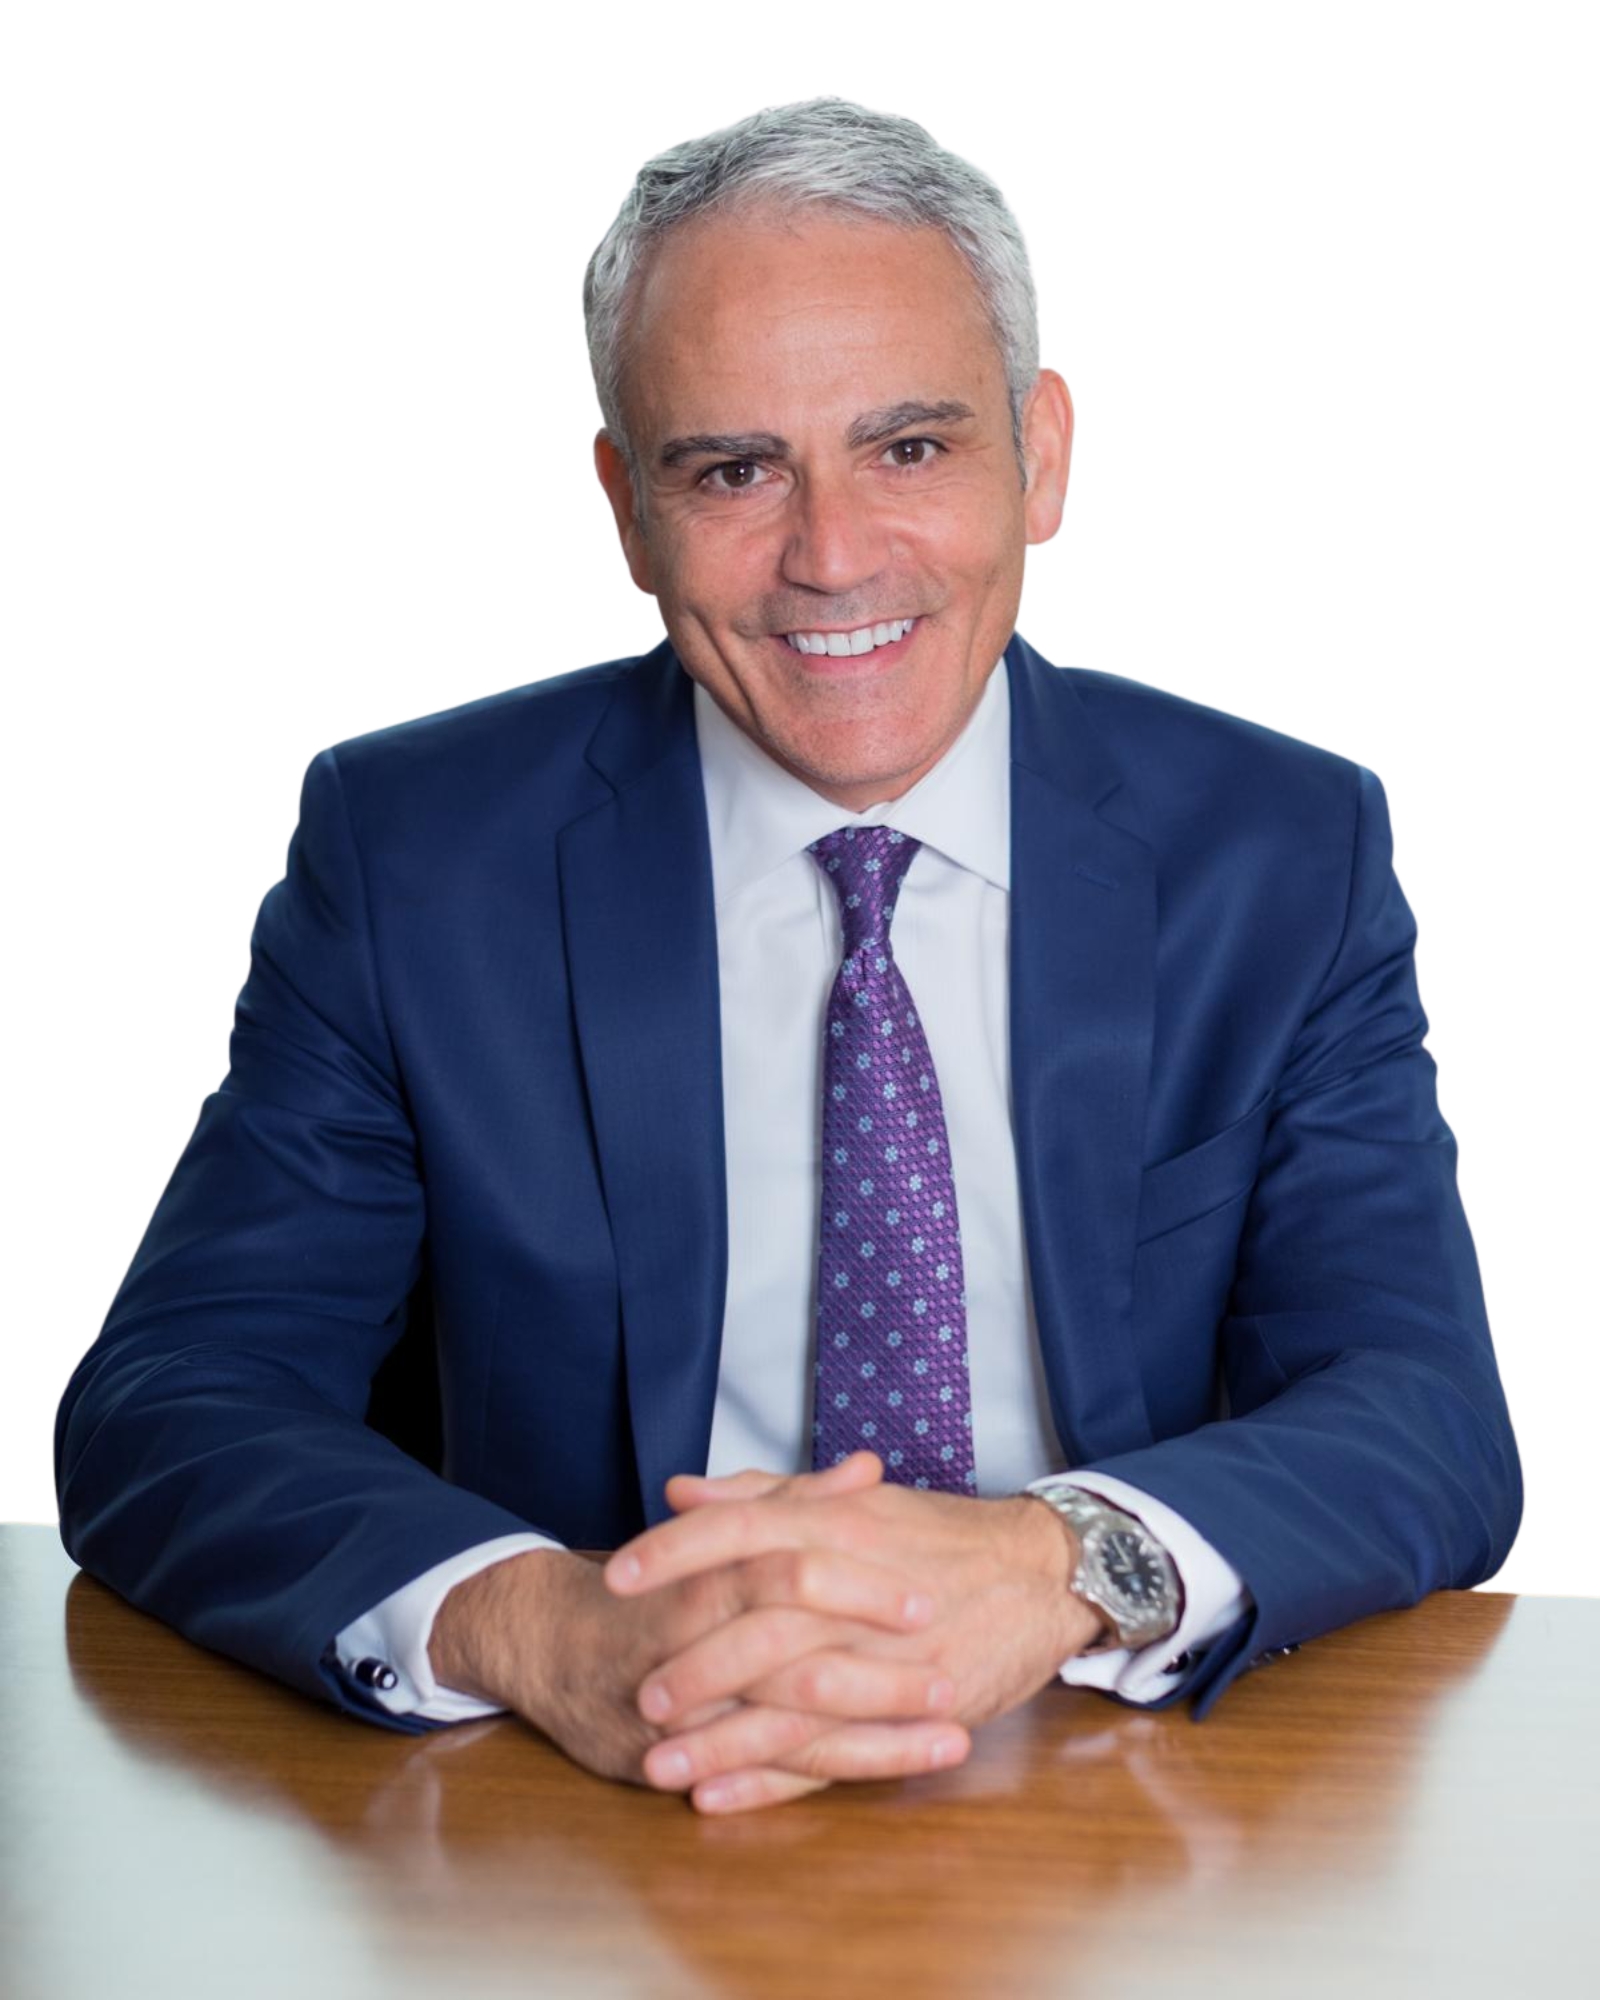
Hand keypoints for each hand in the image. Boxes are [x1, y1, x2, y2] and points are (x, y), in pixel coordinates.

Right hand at [428, 1454, 967, 1803]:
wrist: (547, 1647)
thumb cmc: (650, 1585)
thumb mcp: (719, 1532)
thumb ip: (792, 1502)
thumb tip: (864, 1469)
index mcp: (703, 1580)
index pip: (785, 1575)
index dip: (858, 1588)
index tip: (926, 1596)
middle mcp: (692, 1652)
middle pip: (795, 1665)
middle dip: (881, 1678)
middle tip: (954, 1674)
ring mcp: (687, 1720)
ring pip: (789, 1736)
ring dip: (876, 1739)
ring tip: (954, 1735)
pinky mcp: (683, 1767)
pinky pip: (764, 1782)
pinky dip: (826, 1782)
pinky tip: (890, 1779)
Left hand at [606, 1454, 1106, 1811]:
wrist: (1039, 1574)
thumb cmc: (938, 1536)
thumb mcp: (853, 1504)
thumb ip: (763, 1497)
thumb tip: (682, 1492)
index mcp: (835, 1527)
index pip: (739, 1532)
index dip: (673, 1553)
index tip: (614, 1576)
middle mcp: (854, 1589)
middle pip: (757, 1627)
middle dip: (690, 1665)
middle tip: (632, 1691)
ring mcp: (883, 1656)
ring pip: (788, 1702)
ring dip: (717, 1738)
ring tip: (654, 1763)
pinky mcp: (909, 1710)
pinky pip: (829, 1753)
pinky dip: (768, 1779)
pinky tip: (716, 1795)